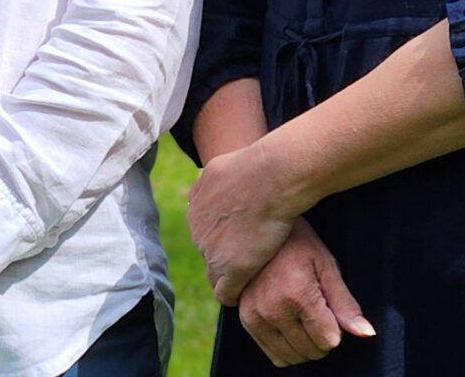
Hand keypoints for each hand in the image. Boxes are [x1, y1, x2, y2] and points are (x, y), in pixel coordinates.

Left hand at [188, 138, 313, 303]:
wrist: (269, 177)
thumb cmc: (255, 167)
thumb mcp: (221, 166)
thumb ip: (212, 179)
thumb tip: (206, 178)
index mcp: (195, 205)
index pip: (204, 229)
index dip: (222, 236)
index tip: (238, 240)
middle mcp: (197, 227)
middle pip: (208, 250)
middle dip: (223, 254)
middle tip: (246, 258)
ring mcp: (211, 250)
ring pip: (214, 271)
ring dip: (228, 275)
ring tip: (246, 280)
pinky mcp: (230, 268)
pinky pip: (224, 291)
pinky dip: (232, 295)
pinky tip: (241, 297)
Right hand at [234, 220, 371, 365]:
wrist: (256, 229)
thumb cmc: (297, 244)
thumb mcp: (327, 267)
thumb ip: (345, 304)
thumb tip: (366, 333)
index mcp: (297, 295)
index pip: (329, 340)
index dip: (337, 327)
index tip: (330, 307)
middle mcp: (272, 309)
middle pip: (311, 351)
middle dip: (321, 337)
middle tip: (317, 310)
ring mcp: (255, 316)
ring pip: (292, 357)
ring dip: (304, 345)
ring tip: (303, 318)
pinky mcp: (246, 320)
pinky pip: (273, 354)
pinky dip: (287, 347)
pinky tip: (289, 325)